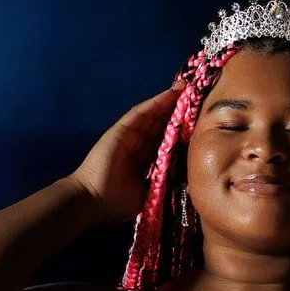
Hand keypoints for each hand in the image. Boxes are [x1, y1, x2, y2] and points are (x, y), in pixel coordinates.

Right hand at [71, 86, 184, 223]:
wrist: (93, 200)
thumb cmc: (116, 203)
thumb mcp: (146, 192)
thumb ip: (160, 183)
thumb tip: (181, 182)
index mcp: (142, 161)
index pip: (164, 142)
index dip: (179, 132)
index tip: (197, 123)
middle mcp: (136, 145)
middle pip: (159, 125)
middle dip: (176, 111)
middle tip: (195, 97)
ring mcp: (128, 135)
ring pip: (152, 116)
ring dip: (168, 101)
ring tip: (185, 87)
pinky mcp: (121, 130)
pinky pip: (141, 113)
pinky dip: (155, 103)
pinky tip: (170, 93)